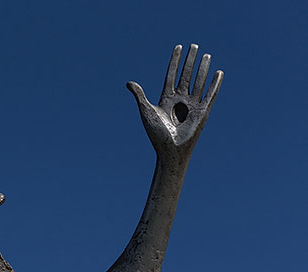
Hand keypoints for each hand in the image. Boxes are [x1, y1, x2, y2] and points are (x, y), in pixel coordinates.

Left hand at [127, 44, 222, 160]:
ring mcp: (192, 104)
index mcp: (167, 98)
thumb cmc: (157, 134)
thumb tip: (129, 82)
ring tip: (206, 55)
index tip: (178, 47)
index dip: (174, 61)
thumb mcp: (147, 111)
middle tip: (195, 45)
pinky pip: (210, 94)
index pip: (171, 74)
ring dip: (202, 68)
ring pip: (198, 82)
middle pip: (186, 75)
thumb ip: (140, 95)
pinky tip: (218, 72)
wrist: (169, 150)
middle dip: (190, 61)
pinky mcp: (202, 111)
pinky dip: (214, 84)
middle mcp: (180, 99)